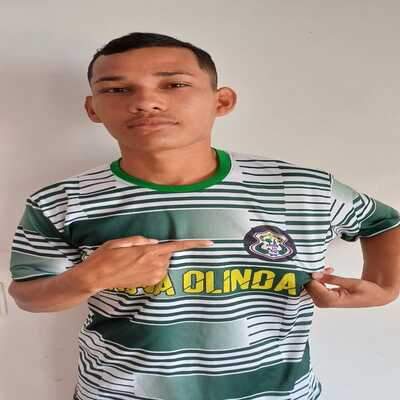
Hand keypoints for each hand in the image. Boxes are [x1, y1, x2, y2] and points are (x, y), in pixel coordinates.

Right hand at [78, 235, 213, 292]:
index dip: (194, 244)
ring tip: (135, 260)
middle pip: (168, 254)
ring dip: (156, 259)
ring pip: (163, 263)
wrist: (96, 278)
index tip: (209, 243)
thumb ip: (140, 240)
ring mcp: (152, 276)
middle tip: (141, 250)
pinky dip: (152, 267)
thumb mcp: (120, 241)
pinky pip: (157, 271)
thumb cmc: (105, 256)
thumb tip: (155, 242)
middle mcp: (154, 265)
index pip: (176, 246)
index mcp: (149, 251)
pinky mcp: (148, 283)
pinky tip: (136, 267)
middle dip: (161, 250)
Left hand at [304, 266, 394, 306]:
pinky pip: (315, 287)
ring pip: (311, 286)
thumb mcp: (351, 283)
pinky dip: (319, 279)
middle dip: (316, 275)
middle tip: (329, 269)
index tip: (323, 268)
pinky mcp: (324, 299)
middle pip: (309, 286)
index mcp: (330, 301)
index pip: (311, 286)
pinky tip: (329, 274)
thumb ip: (331, 279)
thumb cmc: (366, 291)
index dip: (313, 275)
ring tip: (331, 271)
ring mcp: (323, 302)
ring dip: (318, 276)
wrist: (374, 297)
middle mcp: (324, 303)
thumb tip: (314, 274)